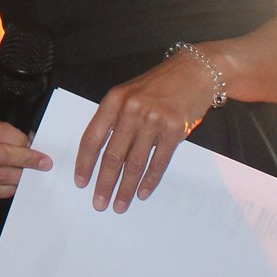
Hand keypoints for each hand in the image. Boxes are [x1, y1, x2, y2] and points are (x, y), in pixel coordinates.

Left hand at [76, 50, 218, 211]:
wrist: (195, 72)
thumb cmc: (159, 85)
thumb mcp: (129, 93)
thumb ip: (114, 118)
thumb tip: (99, 154)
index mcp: (114, 100)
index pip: (93, 137)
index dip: (85, 162)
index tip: (81, 182)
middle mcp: (132, 110)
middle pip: (112, 155)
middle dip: (104, 183)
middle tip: (99, 203)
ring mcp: (154, 120)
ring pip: (134, 162)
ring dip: (125, 188)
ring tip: (119, 204)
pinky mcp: (174, 129)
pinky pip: (158, 162)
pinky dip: (149, 180)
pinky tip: (142, 192)